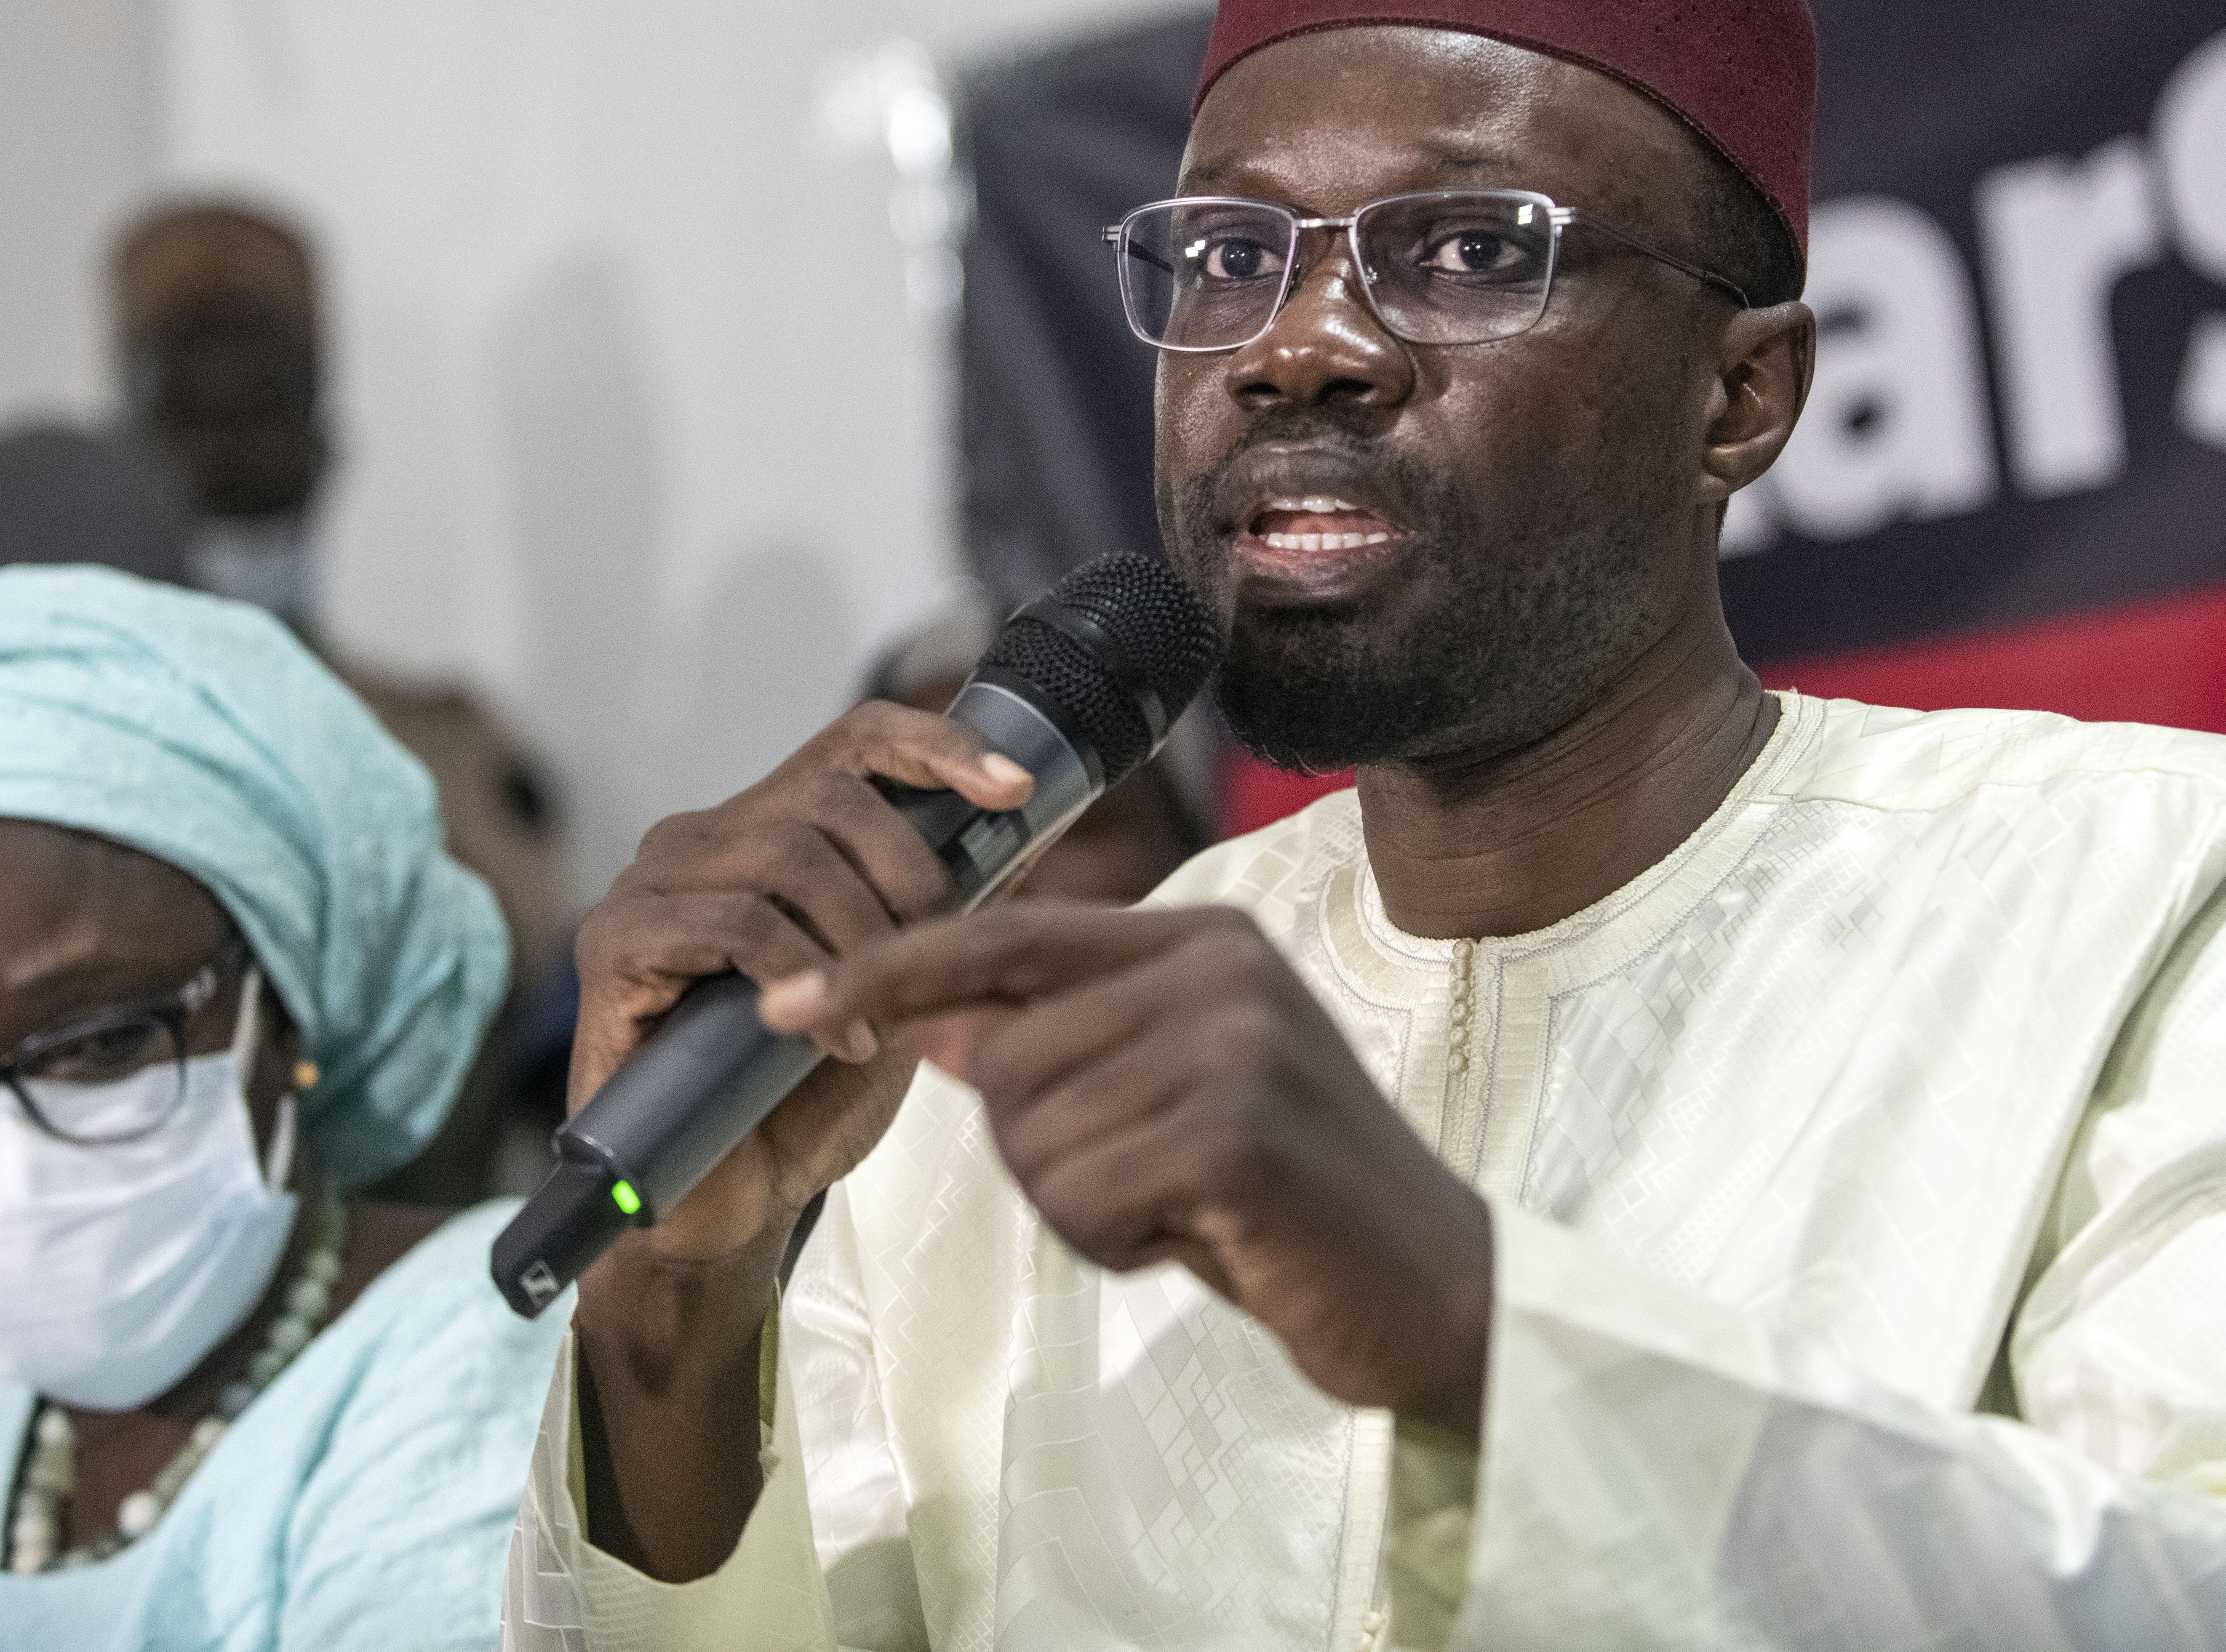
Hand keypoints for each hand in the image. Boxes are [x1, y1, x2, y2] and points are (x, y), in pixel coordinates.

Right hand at [568, 702, 1034, 1271]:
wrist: (734, 1204)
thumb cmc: (811, 1097)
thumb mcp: (904, 987)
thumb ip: (948, 909)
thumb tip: (1035, 833)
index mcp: (771, 829)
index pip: (858, 739)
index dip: (941, 746)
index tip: (1016, 791)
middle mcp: (705, 837)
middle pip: (831, 795)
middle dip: (911, 876)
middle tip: (937, 958)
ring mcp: (651, 882)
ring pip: (786, 855)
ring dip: (860, 937)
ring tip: (885, 1021)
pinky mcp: (615, 941)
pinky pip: (732, 921)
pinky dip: (802, 976)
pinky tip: (837, 1039)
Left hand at [774, 902, 1495, 1437]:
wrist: (1432, 1288)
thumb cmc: (1288, 1202)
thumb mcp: (1168, 1100)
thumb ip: (1058, 1046)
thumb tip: (923, 1016)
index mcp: (1205, 941)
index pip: (1007, 936)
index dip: (891, 970)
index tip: (792, 1005)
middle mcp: (1220, 969)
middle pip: (1006, 1060)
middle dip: (1048, 1152)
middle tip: (1156, 1186)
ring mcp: (1236, 1041)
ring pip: (1032, 1134)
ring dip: (1085, 1204)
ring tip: (1187, 1210)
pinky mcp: (1238, 1130)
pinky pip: (1082, 1197)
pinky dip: (1119, 1242)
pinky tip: (1205, 1237)